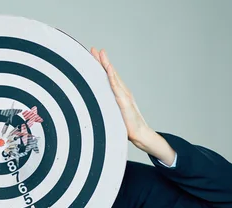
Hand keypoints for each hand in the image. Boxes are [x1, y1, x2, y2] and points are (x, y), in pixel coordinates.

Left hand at [90, 48, 175, 164]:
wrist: (139, 134)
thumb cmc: (125, 125)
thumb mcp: (112, 114)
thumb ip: (105, 108)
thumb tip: (92, 109)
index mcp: (117, 94)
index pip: (107, 77)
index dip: (100, 66)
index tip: (93, 55)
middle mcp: (121, 91)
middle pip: (109, 73)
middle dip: (101, 61)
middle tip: (94, 49)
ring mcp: (123, 95)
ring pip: (113, 77)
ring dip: (106, 65)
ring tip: (100, 53)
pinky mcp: (125, 102)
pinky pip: (117, 87)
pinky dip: (113, 78)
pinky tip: (109, 69)